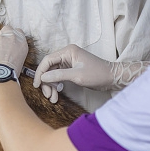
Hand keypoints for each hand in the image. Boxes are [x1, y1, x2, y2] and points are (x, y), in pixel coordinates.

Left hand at [0, 25, 28, 74]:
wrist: (1, 76)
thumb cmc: (11, 73)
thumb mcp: (20, 59)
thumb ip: (16, 50)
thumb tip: (11, 51)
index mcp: (21, 42)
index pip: (18, 31)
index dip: (13, 36)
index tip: (10, 42)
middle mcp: (11, 37)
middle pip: (7, 29)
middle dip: (4, 35)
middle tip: (1, 47)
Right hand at [34, 45, 149, 102]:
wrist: (112, 78)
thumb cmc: (97, 74)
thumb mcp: (77, 76)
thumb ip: (58, 75)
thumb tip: (43, 77)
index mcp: (68, 51)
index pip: (47, 60)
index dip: (40, 72)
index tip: (37, 85)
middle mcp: (67, 54)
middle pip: (49, 68)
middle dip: (46, 82)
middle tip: (47, 95)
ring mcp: (69, 62)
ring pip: (53, 73)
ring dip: (51, 86)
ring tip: (53, 98)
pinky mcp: (72, 69)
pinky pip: (59, 76)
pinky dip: (56, 85)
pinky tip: (57, 93)